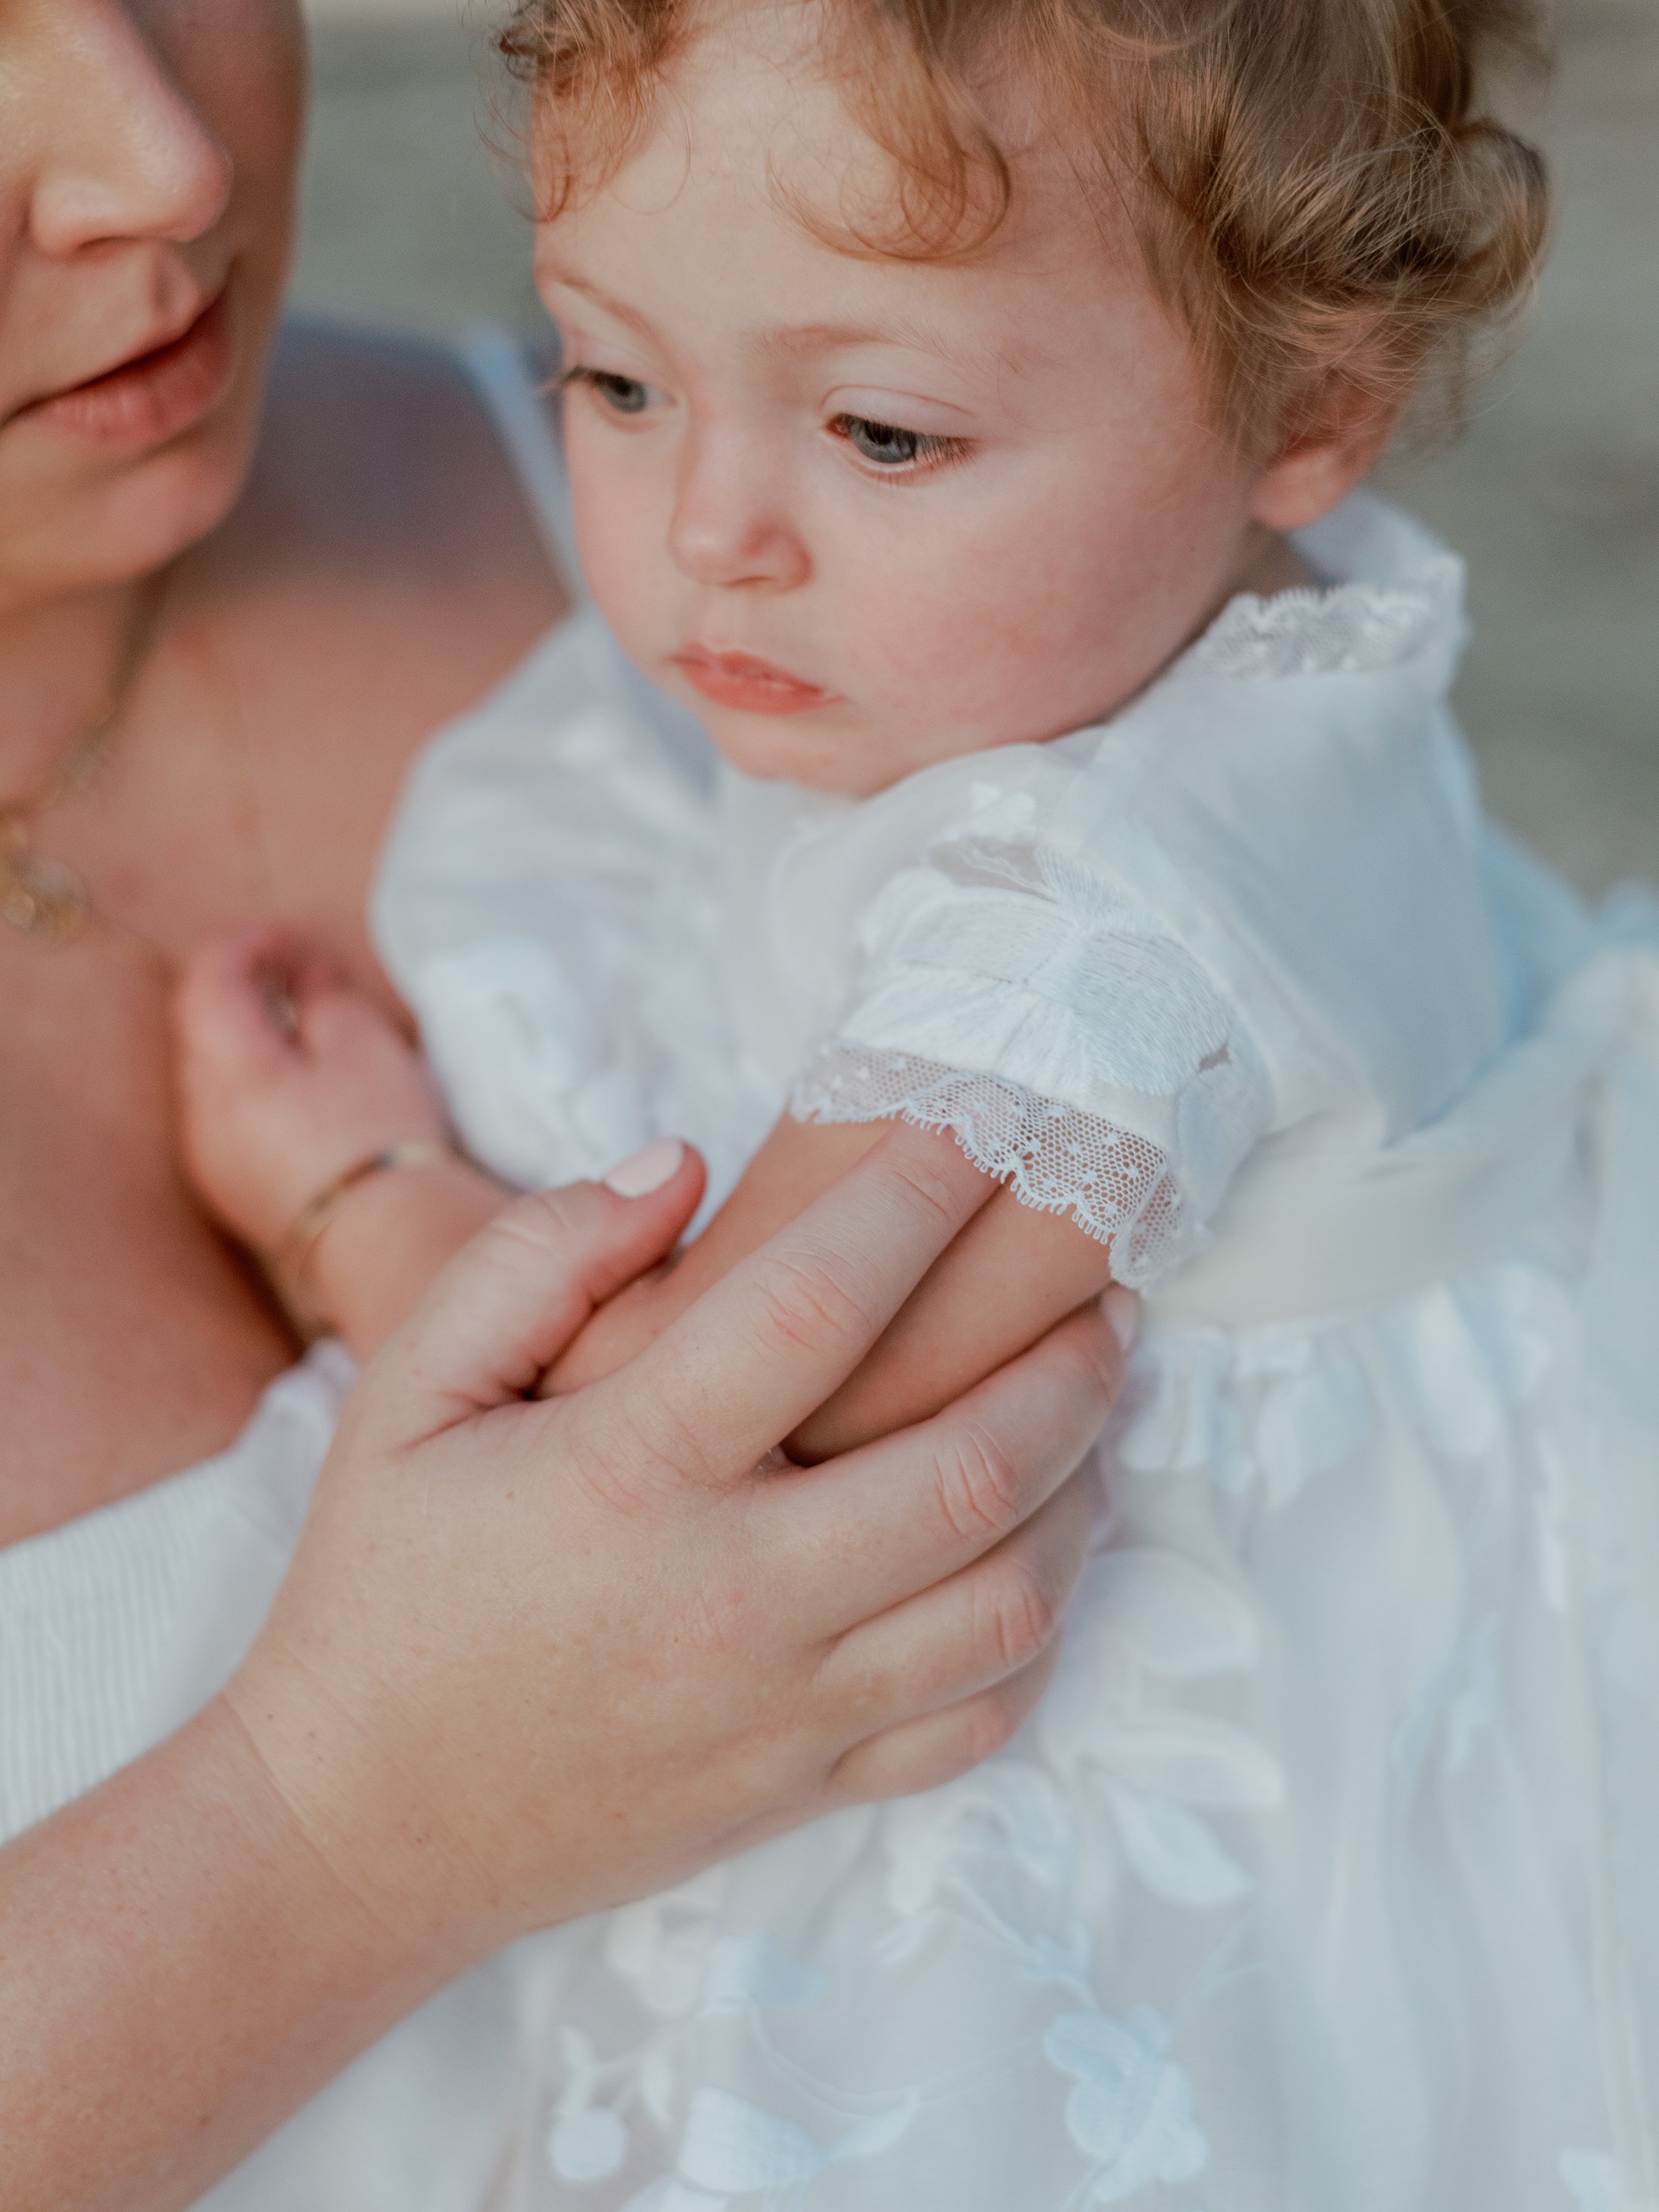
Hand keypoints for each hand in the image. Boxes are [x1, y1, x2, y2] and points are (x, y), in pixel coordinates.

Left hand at [172, 923, 449, 1255]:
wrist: (390, 1247)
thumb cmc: (383, 1142)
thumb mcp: (365, 1047)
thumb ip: (326, 998)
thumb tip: (308, 980)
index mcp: (226, 1074)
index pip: (207, 982)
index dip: (249, 945)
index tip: (294, 941)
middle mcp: (200, 1118)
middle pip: (201, 1028)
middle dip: (246, 990)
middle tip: (304, 977)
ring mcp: (211, 1160)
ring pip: (214, 1075)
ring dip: (252, 1040)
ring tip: (312, 1033)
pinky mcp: (235, 1191)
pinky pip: (229, 1117)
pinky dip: (256, 1086)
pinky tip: (306, 1091)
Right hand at [224, 1124, 1133, 1963]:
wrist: (357, 1829)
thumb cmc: (384, 1588)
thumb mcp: (407, 1396)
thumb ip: (533, 1260)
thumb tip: (684, 1166)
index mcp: (625, 1479)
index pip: (815, 1307)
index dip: (916, 1202)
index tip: (983, 1129)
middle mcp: (730, 1599)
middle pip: (971, 1466)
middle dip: (1068, 1359)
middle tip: (1103, 1285)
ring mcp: (785, 1710)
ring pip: (1009, 1600)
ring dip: (1083, 1488)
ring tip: (1089, 1405)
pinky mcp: (808, 1789)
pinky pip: (980, 1718)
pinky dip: (1037, 1625)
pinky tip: (1034, 1548)